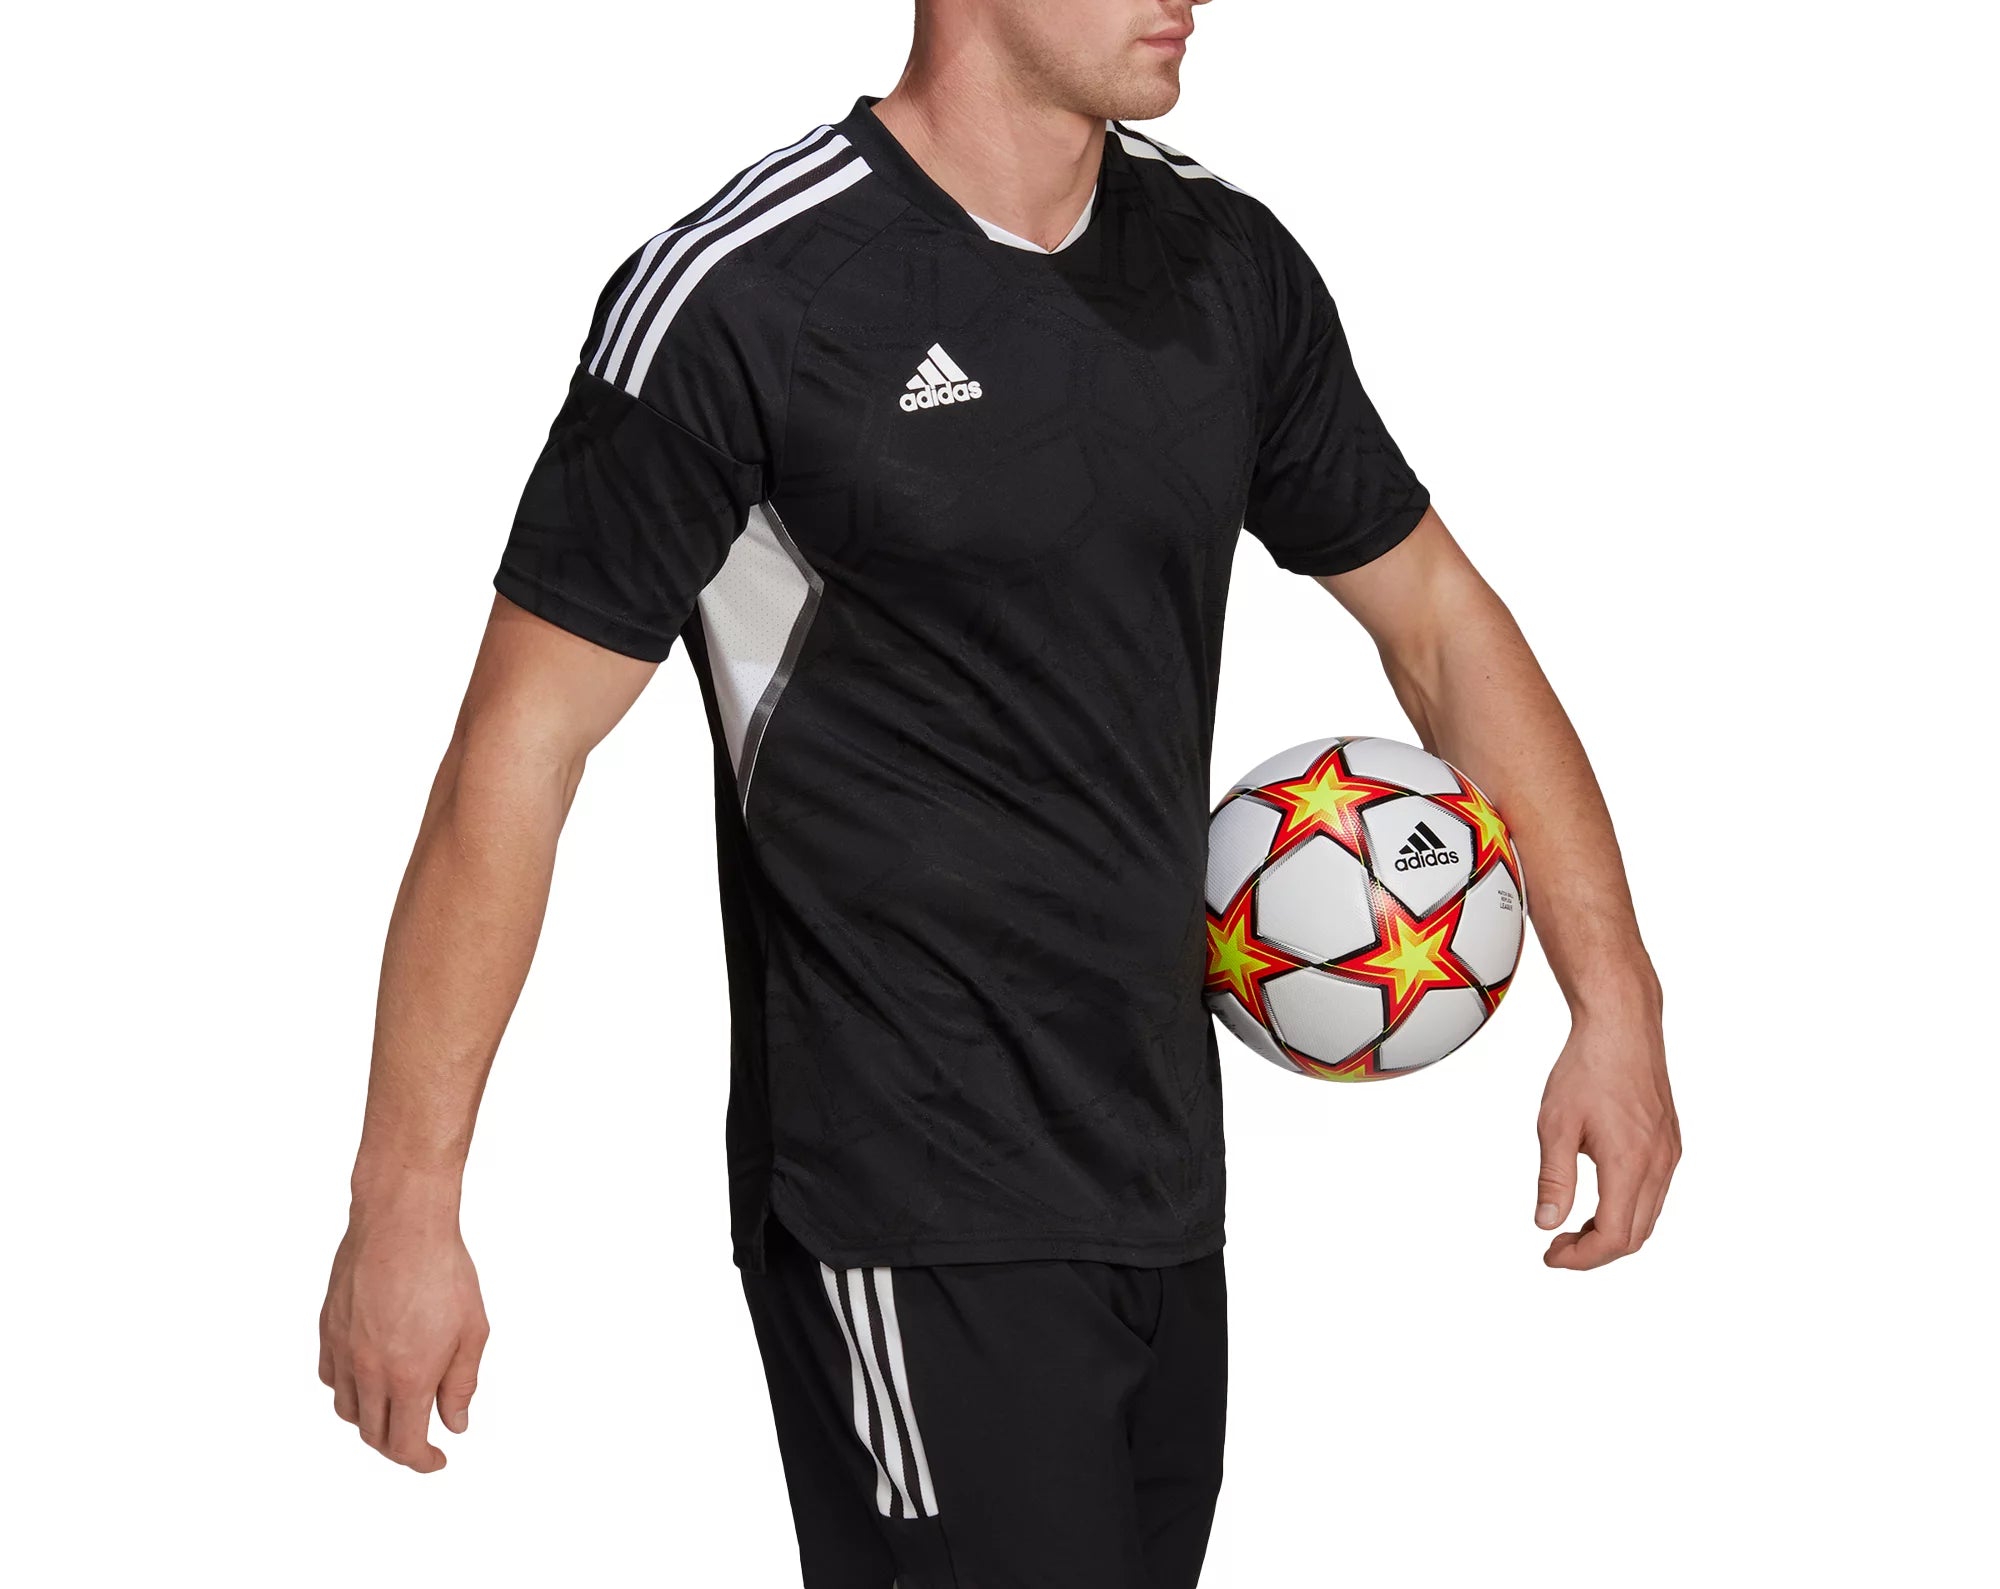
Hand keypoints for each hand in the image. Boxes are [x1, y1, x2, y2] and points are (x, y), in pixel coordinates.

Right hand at [318, 1186, 488, 1470]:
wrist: (401, 1223)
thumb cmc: (443, 1270)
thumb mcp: (472, 1331)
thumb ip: (461, 1384)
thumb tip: (454, 1423)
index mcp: (407, 1377)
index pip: (404, 1444)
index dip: (421, 1461)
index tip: (437, 1460)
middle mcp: (367, 1372)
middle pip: (373, 1434)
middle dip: (398, 1446)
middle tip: (421, 1440)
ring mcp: (342, 1350)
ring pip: (346, 1409)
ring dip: (370, 1420)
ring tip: (395, 1409)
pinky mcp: (328, 1328)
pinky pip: (329, 1377)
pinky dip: (347, 1389)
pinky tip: (366, 1378)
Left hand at [1534, 1000, 1679, 1268]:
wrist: (1622, 1026)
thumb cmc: (1586, 1068)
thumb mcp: (1556, 1125)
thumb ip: (1553, 1179)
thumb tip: (1546, 1224)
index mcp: (1631, 1163)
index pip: (1614, 1237)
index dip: (1582, 1257)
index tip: (1551, 1255)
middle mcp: (1659, 1164)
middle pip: (1636, 1236)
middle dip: (1595, 1251)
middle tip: (1557, 1245)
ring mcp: (1669, 1155)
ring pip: (1648, 1217)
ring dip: (1612, 1232)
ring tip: (1572, 1225)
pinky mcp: (1670, 1144)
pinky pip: (1654, 1194)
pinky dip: (1627, 1210)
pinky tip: (1598, 1199)